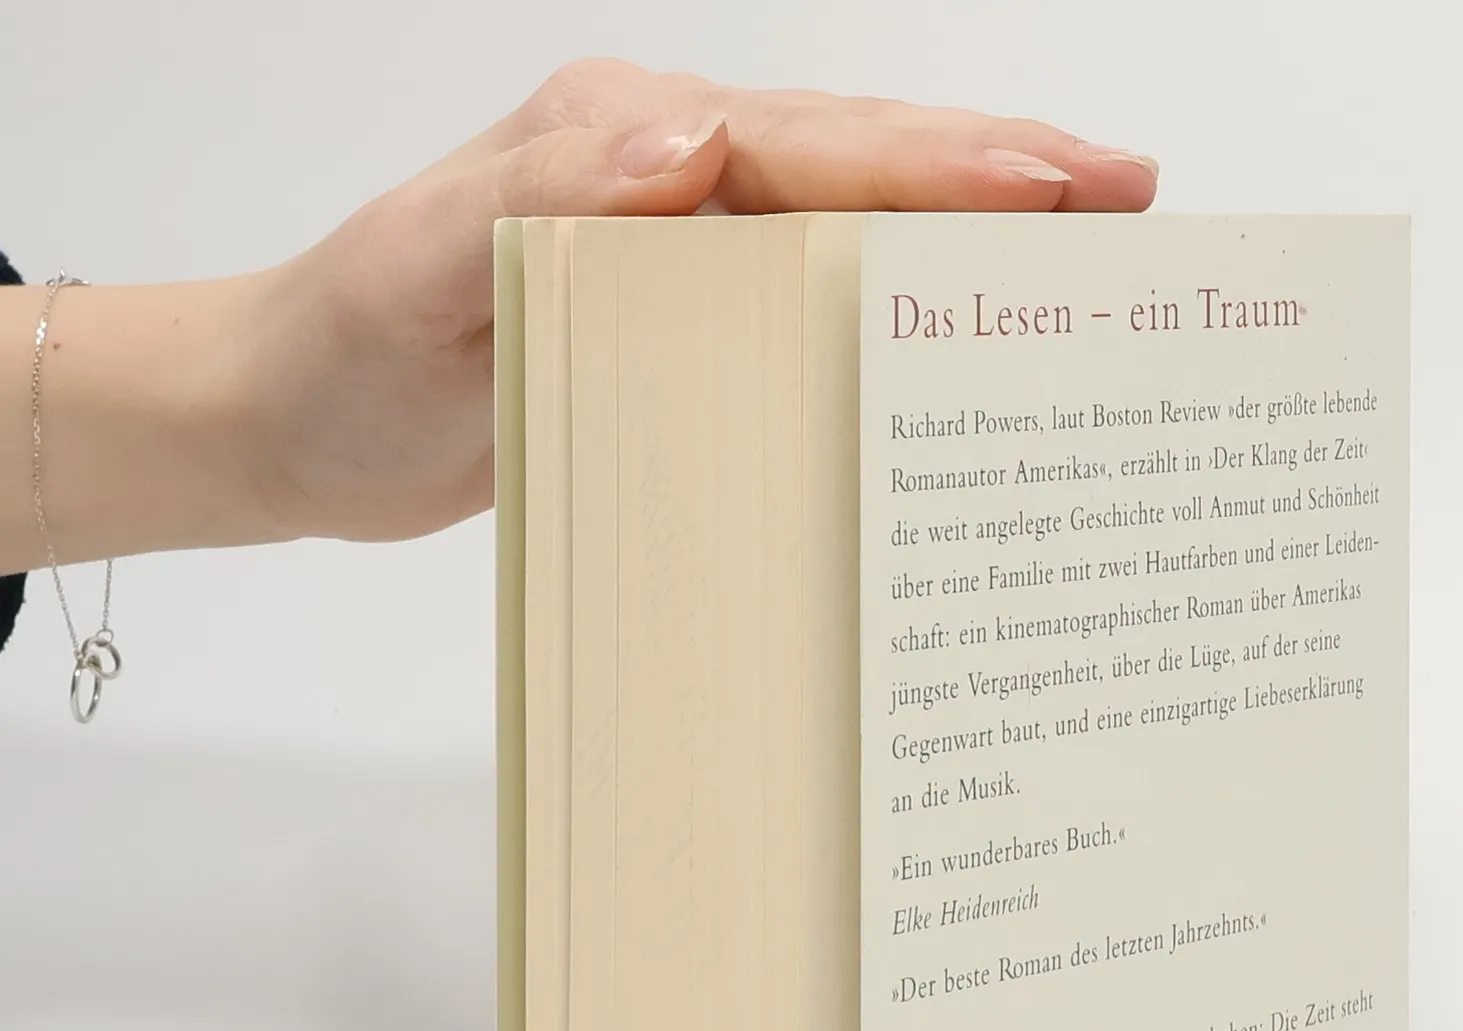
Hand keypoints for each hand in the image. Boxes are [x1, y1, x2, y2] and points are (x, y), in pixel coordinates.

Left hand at [248, 62, 1158, 543]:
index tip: (1060, 188)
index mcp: (626, 142)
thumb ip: (543, 198)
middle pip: (866, 165)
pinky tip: (963, 342)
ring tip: (1091, 253)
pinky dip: (901, 311)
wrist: (295, 422)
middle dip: (1005, 178)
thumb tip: (693, 146)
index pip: (814, 145)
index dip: (943, 165)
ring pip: (857, 226)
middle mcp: (671, 177)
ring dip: (974, 238)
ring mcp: (684, 249)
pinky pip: (816, 303)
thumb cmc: (348, 352)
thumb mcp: (418, 271)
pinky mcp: (685, 322)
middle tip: (1133, 201)